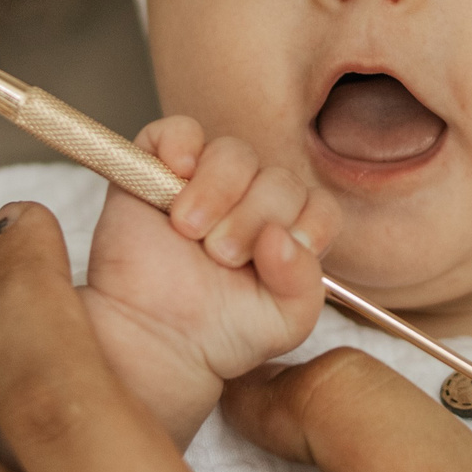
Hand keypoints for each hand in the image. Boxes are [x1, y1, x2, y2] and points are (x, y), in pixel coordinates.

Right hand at [81, 117, 338, 442]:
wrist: (151, 340)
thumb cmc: (215, 334)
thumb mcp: (284, 321)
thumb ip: (303, 282)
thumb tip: (283, 235)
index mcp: (285, 233)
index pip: (320, 205)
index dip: (308, 223)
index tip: (276, 253)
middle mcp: (249, 203)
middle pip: (279, 179)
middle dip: (255, 218)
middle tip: (222, 255)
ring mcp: (204, 183)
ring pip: (234, 153)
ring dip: (218, 191)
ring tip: (190, 230)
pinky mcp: (156, 169)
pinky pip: (177, 130)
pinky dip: (180, 144)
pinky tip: (177, 173)